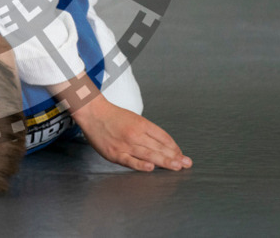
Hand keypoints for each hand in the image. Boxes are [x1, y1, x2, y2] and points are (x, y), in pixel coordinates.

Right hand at [72, 94, 190, 171]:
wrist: (92, 113)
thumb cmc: (113, 116)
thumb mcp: (134, 118)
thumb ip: (147, 131)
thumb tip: (162, 144)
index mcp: (141, 124)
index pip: (163, 137)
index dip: (174, 147)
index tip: (181, 154)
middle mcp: (135, 134)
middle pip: (159, 147)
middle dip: (175, 156)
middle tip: (187, 163)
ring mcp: (125, 144)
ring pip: (149, 154)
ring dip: (165, 161)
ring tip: (177, 167)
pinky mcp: (115, 153)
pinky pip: (130, 161)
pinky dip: (141, 165)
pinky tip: (151, 168)